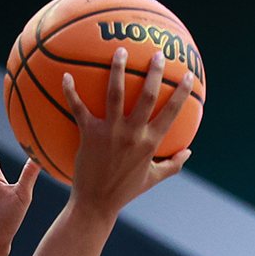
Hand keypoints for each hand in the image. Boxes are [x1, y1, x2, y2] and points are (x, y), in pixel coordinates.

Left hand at [61, 49, 193, 218]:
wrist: (96, 204)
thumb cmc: (124, 191)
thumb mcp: (152, 179)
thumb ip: (172, 164)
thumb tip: (189, 152)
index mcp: (150, 143)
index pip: (171, 113)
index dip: (182, 92)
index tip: (188, 75)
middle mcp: (132, 134)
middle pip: (147, 96)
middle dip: (154, 72)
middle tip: (157, 53)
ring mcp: (110, 133)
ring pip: (115, 94)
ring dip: (118, 70)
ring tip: (120, 50)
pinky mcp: (88, 134)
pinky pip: (78, 108)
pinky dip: (71, 91)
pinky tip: (66, 76)